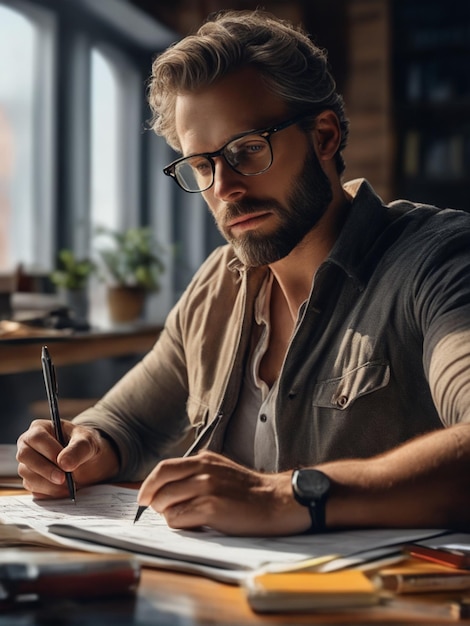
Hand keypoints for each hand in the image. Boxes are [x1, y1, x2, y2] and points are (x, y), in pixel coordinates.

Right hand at [16, 419, 118, 498]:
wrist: (89, 461)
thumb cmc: (85, 445)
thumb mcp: (88, 442)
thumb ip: (78, 449)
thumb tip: (64, 464)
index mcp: (40, 428)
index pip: (36, 437)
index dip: (49, 451)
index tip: (64, 464)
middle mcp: (29, 445)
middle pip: (25, 456)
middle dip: (45, 470)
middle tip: (64, 479)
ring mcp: (28, 464)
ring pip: (28, 475)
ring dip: (49, 484)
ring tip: (69, 486)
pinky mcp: (31, 481)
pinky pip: (34, 489)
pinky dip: (50, 492)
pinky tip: (64, 490)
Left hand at [137, 450, 310, 535]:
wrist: (276, 502)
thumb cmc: (249, 492)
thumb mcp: (221, 471)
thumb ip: (197, 474)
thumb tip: (169, 489)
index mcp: (204, 459)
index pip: (164, 468)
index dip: (149, 484)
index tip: (144, 496)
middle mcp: (203, 469)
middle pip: (160, 483)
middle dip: (152, 500)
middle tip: (155, 510)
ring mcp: (206, 487)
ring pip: (166, 502)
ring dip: (167, 514)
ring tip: (182, 518)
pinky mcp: (210, 508)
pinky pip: (177, 518)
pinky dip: (178, 524)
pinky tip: (192, 525)